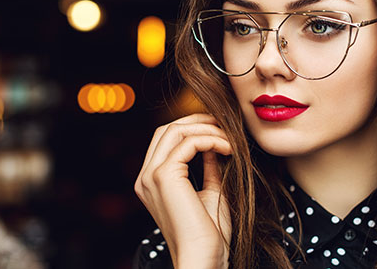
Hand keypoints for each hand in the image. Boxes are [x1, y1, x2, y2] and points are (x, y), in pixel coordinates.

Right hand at [134, 114, 232, 268]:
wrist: (204, 259)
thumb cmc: (209, 235)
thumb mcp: (210, 192)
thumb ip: (208, 167)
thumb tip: (215, 144)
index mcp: (152, 181)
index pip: (167, 139)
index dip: (194, 128)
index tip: (221, 130)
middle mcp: (146, 177)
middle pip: (168, 129)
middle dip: (198, 122)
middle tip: (226, 125)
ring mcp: (151, 176)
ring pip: (176, 130)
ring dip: (207, 129)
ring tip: (231, 139)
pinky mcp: (163, 177)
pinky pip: (188, 143)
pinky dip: (211, 140)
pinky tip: (228, 149)